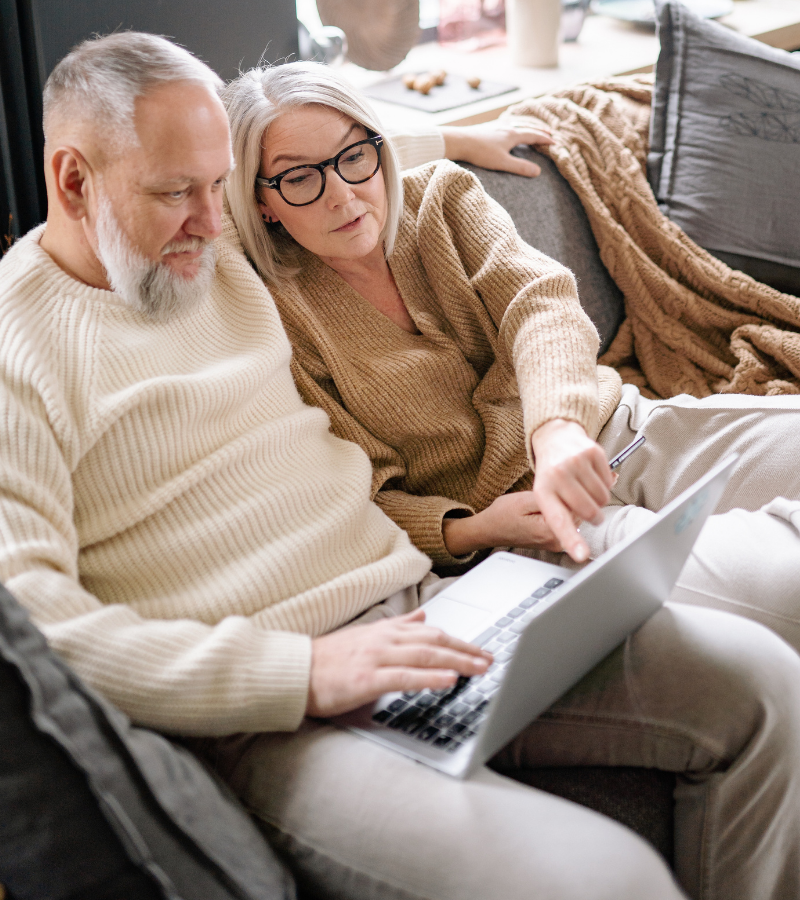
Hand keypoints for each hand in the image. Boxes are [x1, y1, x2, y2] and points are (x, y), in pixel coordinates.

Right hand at [306, 609, 491, 717]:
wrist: (294, 671)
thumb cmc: (327, 659)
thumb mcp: (365, 635)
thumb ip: (396, 626)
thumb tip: (422, 616)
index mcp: (385, 631)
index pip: (431, 632)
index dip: (459, 640)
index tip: (481, 649)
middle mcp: (384, 640)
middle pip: (435, 642)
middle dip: (466, 650)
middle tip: (490, 659)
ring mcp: (376, 658)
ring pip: (425, 656)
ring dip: (457, 661)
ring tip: (480, 668)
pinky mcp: (367, 679)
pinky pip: (405, 677)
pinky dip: (429, 678)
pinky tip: (448, 681)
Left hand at [441, 121, 553, 177]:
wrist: (458, 141)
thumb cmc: (480, 152)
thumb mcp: (502, 163)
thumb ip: (520, 167)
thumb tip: (538, 172)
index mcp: (512, 135)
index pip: (533, 135)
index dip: (544, 139)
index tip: (554, 142)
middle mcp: (506, 128)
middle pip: (526, 128)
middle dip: (538, 131)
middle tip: (548, 132)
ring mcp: (495, 128)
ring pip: (515, 126)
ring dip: (526, 128)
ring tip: (529, 131)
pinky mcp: (486, 130)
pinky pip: (505, 127)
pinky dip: (513, 129)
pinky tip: (507, 133)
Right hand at [442, 491, 573, 556]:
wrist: (490, 529)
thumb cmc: (503, 514)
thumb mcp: (525, 499)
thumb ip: (552, 499)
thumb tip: (574, 496)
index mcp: (551, 531)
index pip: (578, 508)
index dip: (571, 492)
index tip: (562, 484)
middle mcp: (556, 542)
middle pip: (579, 515)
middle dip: (570, 500)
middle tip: (553, 490)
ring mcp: (555, 544)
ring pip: (573, 519)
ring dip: (566, 506)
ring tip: (549, 499)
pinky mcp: (553, 542)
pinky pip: (566, 524)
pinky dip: (561, 514)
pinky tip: (548, 508)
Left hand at [531, 419, 614, 563]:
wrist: (555, 437)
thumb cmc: (551, 472)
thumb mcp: (546, 494)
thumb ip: (561, 515)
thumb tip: (578, 543)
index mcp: (544, 491)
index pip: (560, 521)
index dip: (572, 540)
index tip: (581, 555)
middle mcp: (558, 476)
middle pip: (589, 512)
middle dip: (593, 516)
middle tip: (586, 507)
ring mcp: (576, 463)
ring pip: (602, 499)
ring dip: (599, 499)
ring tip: (585, 488)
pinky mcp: (592, 453)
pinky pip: (609, 482)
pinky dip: (604, 483)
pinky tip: (591, 475)